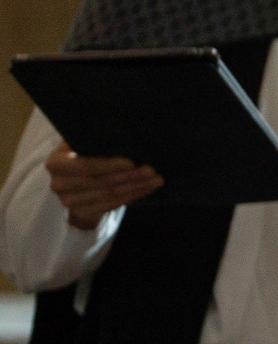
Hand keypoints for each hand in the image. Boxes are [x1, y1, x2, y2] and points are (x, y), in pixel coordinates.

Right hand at [44, 142, 161, 229]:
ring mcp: (68, 201)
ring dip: (135, 187)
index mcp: (57, 162)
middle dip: (128, 176)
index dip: (108, 165)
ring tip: (155, 179)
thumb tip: (124, 131)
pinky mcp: (81, 212)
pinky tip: (146, 188)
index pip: (85, 166)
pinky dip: (132, 196)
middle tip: (151, 170)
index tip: (131, 162)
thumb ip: (96, 138)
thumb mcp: (85, 143)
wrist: (76, 179)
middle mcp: (58, 184)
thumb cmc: (85, 153)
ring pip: (108, 194)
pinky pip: (111, 205)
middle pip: (99, 182)